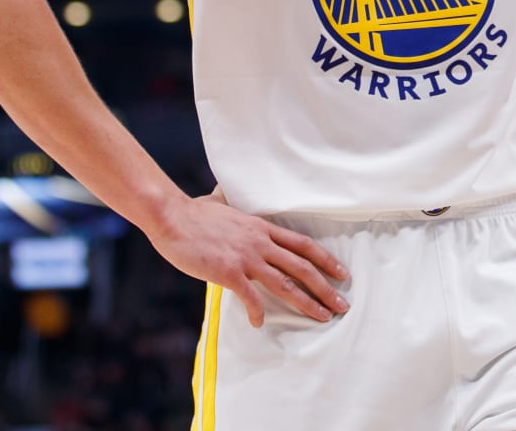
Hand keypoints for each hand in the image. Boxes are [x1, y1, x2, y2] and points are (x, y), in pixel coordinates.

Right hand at [147, 192, 348, 328]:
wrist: (172, 217)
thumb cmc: (193, 212)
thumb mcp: (219, 203)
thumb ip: (228, 202)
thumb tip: (222, 194)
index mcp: (261, 227)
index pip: (302, 244)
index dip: (325, 259)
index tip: (341, 272)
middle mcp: (260, 242)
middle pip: (302, 266)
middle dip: (325, 287)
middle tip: (342, 304)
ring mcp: (246, 257)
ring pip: (285, 283)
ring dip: (307, 302)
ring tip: (322, 316)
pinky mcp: (228, 272)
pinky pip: (249, 297)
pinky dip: (257, 311)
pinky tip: (259, 322)